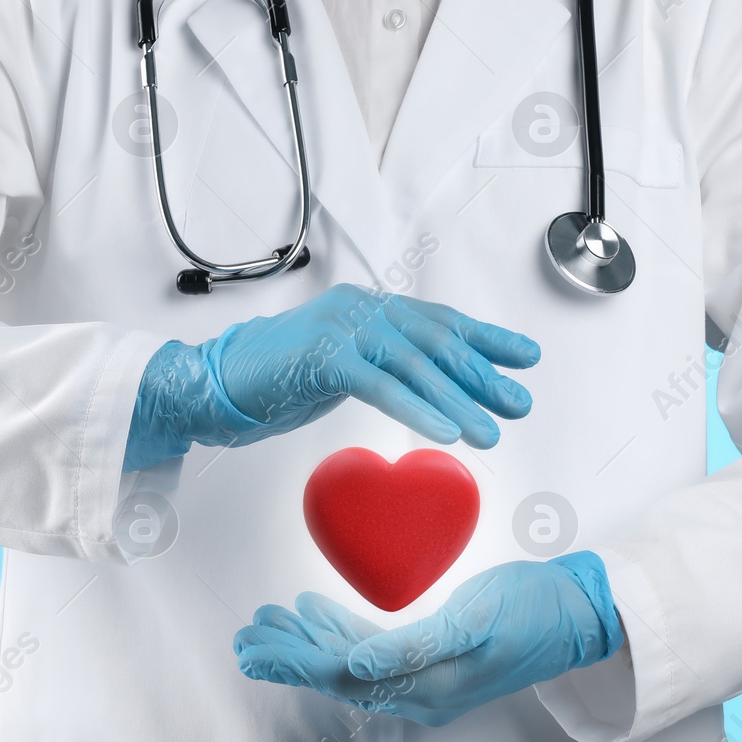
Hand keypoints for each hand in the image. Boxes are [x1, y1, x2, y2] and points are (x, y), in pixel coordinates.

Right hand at [124, 284, 539, 469]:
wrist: (215, 382)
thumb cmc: (277, 380)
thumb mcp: (343, 366)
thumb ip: (382, 365)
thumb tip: (434, 385)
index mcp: (368, 308)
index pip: (439, 321)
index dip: (486, 338)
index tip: (525, 357)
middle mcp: (360, 310)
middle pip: (436, 342)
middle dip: (483, 374)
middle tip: (518, 403)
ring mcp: (341, 329)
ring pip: (415, 365)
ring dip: (458, 401)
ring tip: (490, 432)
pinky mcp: (324, 358)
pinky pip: (382, 386)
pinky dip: (418, 410)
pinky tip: (446, 432)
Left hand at [233, 552, 621, 725]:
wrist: (577, 613)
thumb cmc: (534, 609)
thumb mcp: (476, 620)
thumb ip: (414, 646)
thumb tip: (358, 666)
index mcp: (429, 686)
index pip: (343, 676)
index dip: (295, 658)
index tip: (258, 642)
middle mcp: (422, 691)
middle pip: (338, 676)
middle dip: (288, 656)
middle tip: (246, 637)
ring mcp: (427, 679)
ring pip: (350, 666)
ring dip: (306, 644)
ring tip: (268, 625)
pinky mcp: (433, 660)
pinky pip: (373, 655)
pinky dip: (338, 635)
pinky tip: (317, 615)